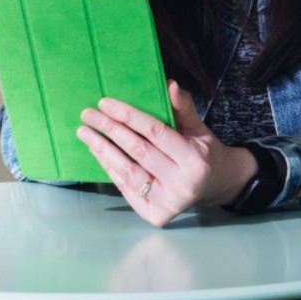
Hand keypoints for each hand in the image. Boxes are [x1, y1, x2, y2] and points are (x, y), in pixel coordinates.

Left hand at [76, 81, 256, 226]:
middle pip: (138, 151)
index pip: (156, 132)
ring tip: (85, 133)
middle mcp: (182, 184)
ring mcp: (167, 203)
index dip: (129, 116)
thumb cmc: (204, 152)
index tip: (105, 103)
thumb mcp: (199, 128)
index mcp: (195, 160)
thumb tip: (169, 84)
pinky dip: (110, 168)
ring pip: (127, 172)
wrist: (215, 185)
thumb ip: (184, 108)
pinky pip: (126, 188)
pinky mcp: (155, 215)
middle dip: (110, 130)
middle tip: (88, 115)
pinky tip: (98, 152)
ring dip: (103, 150)